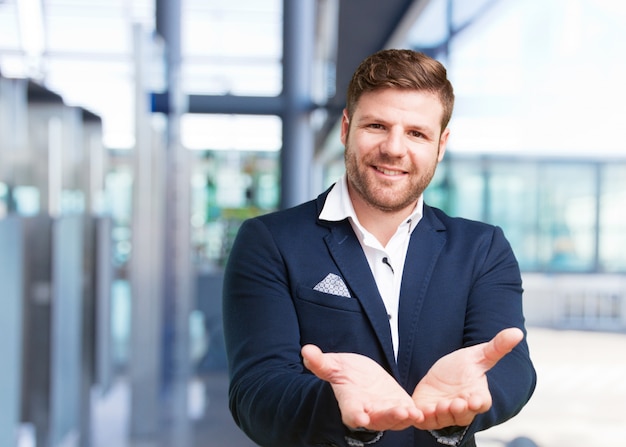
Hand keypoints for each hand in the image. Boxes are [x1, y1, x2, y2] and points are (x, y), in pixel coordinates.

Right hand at [302, 344, 423, 430]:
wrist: (361, 376)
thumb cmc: (345, 373)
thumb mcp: (333, 365)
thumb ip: (321, 362)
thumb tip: (306, 351)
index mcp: (350, 402)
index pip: (350, 411)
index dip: (354, 414)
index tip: (359, 417)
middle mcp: (368, 412)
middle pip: (377, 419)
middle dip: (388, 416)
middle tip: (399, 412)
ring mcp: (385, 411)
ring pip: (395, 419)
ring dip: (403, 418)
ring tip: (412, 413)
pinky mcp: (399, 407)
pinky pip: (408, 414)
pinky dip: (414, 415)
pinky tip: (422, 413)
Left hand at [412, 327, 523, 429]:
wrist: (438, 376)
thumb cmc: (461, 369)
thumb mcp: (477, 355)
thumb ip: (497, 347)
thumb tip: (517, 332)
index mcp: (476, 396)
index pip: (481, 403)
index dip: (478, 402)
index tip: (475, 399)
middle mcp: (462, 409)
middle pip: (463, 415)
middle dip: (460, 410)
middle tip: (456, 403)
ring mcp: (444, 413)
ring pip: (444, 419)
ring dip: (441, 414)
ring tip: (439, 405)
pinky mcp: (426, 415)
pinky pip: (423, 421)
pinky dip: (420, 418)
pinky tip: (417, 412)